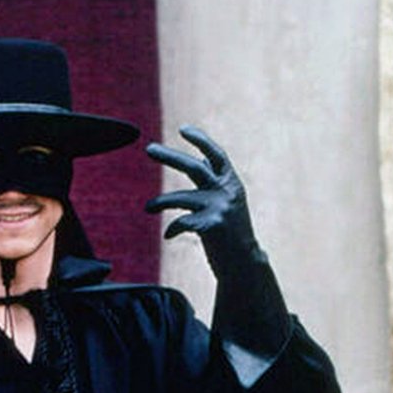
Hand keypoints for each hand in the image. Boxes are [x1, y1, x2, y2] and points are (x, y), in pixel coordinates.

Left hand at [144, 126, 262, 277]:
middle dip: (169, 156)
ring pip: (180, 198)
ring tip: (148, 207)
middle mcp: (227, 192)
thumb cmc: (230, 233)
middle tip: (148, 148)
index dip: (201, 140)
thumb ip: (214, 184)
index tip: (183, 129)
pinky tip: (168, 236)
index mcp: (232, 184)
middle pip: (193, 168)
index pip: (216, 155)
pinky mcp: (211, 226)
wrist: (244, 263)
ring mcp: (219, 208)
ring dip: (160, 202)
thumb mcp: (227, 203)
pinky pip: (180, 222)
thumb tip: (197, 162)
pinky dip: (172, 229)